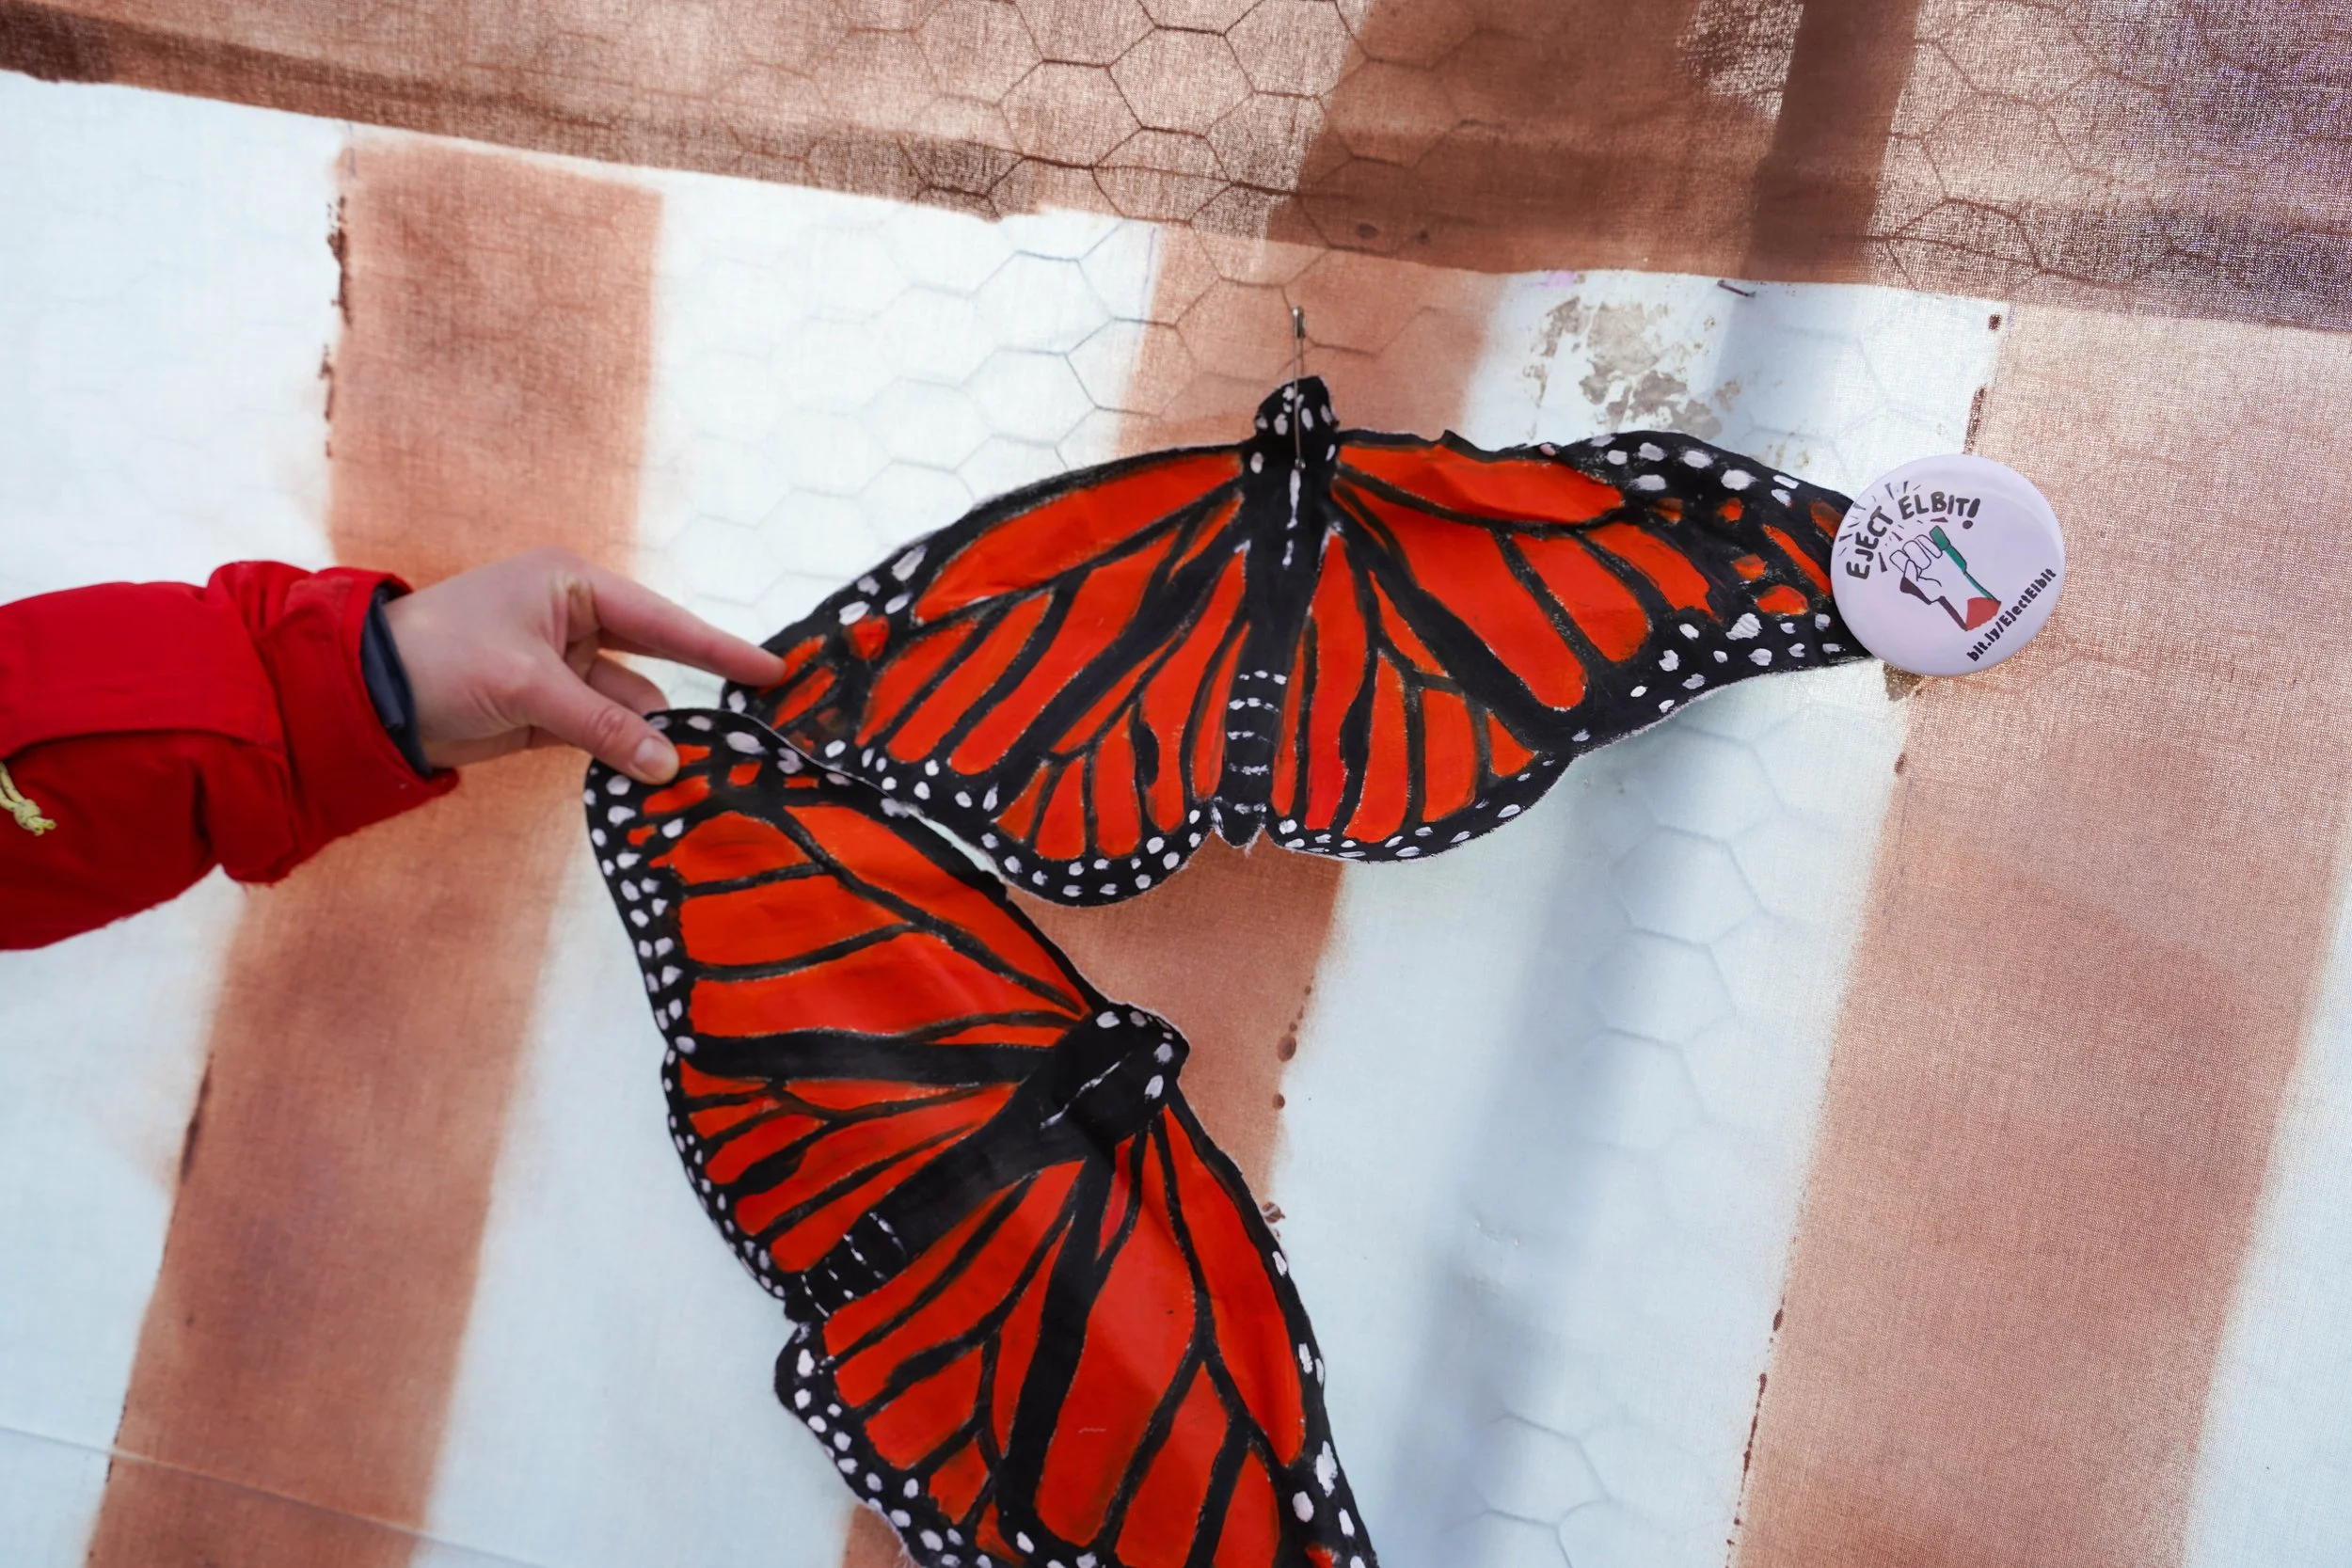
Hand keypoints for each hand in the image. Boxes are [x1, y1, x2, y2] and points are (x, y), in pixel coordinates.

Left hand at [382, 548, 782, 783]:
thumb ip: (602, 726)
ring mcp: (564, 671)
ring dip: (654, 742)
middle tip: (749, 733)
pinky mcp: (548, 714)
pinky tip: (654, 782)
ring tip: (694, 777)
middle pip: (654, 665)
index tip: (771, 670)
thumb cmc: (441, 658)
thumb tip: (667, 764)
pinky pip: (604, 735)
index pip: (661, 621)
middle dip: (692, 700)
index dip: (717, 648)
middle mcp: (575, 622)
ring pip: (630, 710)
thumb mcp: (527, 687)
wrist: (363, 699)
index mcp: (572, 587)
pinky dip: (625, 757)